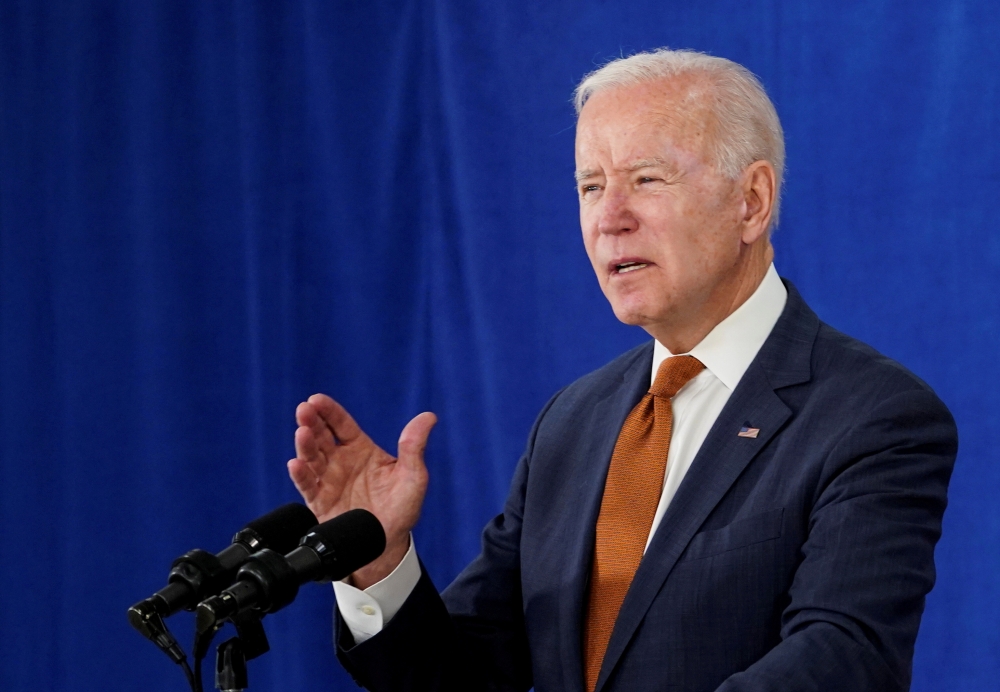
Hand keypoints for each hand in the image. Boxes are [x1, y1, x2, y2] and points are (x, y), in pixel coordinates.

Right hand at [287, 394, 436, 588]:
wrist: (388, 545)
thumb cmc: (402, 508)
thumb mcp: (414, 476)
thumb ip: (414, 447)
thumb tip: (428, 417)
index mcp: (361, 450)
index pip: (341, 424)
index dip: (329, 411)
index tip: (316, 399)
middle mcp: (340, 462)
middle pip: (321, 436)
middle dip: (311, 422)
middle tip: (304, 410)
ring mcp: (328, 481)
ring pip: (311, 457)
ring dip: (305, 445)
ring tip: (302, 433)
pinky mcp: (320, 502)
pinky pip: (307, 486)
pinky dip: (301, 475)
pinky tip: (297, 464)